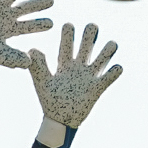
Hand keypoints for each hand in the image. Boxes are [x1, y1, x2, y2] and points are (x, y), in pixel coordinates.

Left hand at [29, 23, 121, 147]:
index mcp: (64, 63)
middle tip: (91, 27)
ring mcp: (89, 76)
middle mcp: (78, 66)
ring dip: (109, 48)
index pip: (67, 41)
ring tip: (109, 48)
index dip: (69, 31)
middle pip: (88, 42)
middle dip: (91, 32)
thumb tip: (32, 49)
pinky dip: (116, 70)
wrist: (59, 121)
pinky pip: (111, 76)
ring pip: (104, 55)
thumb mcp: (42, 82)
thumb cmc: (49, 101)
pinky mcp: (97, 88)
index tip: (68, 26)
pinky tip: (115, 68)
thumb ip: (37, 66)